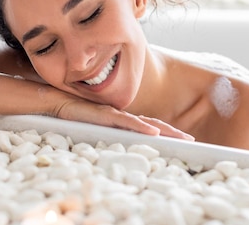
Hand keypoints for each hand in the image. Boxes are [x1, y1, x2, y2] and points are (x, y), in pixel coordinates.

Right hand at [53, 99, 194, 140]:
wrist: (57, 102)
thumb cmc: (73, 116)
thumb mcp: (93, 128)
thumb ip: (105, 134)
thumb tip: (114, 146)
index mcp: (121, 120)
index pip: (148, 126)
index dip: (165, 132)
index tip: (181, 140)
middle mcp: (123, 116)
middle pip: (153, 125)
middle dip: (173, 132)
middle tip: (191, 140)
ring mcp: (116, 115)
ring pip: (146, 124)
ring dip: (165, 131)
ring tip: (181, 138)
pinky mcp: (106, 116)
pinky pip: (128, 122)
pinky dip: (142, 128)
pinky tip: (154, 133)